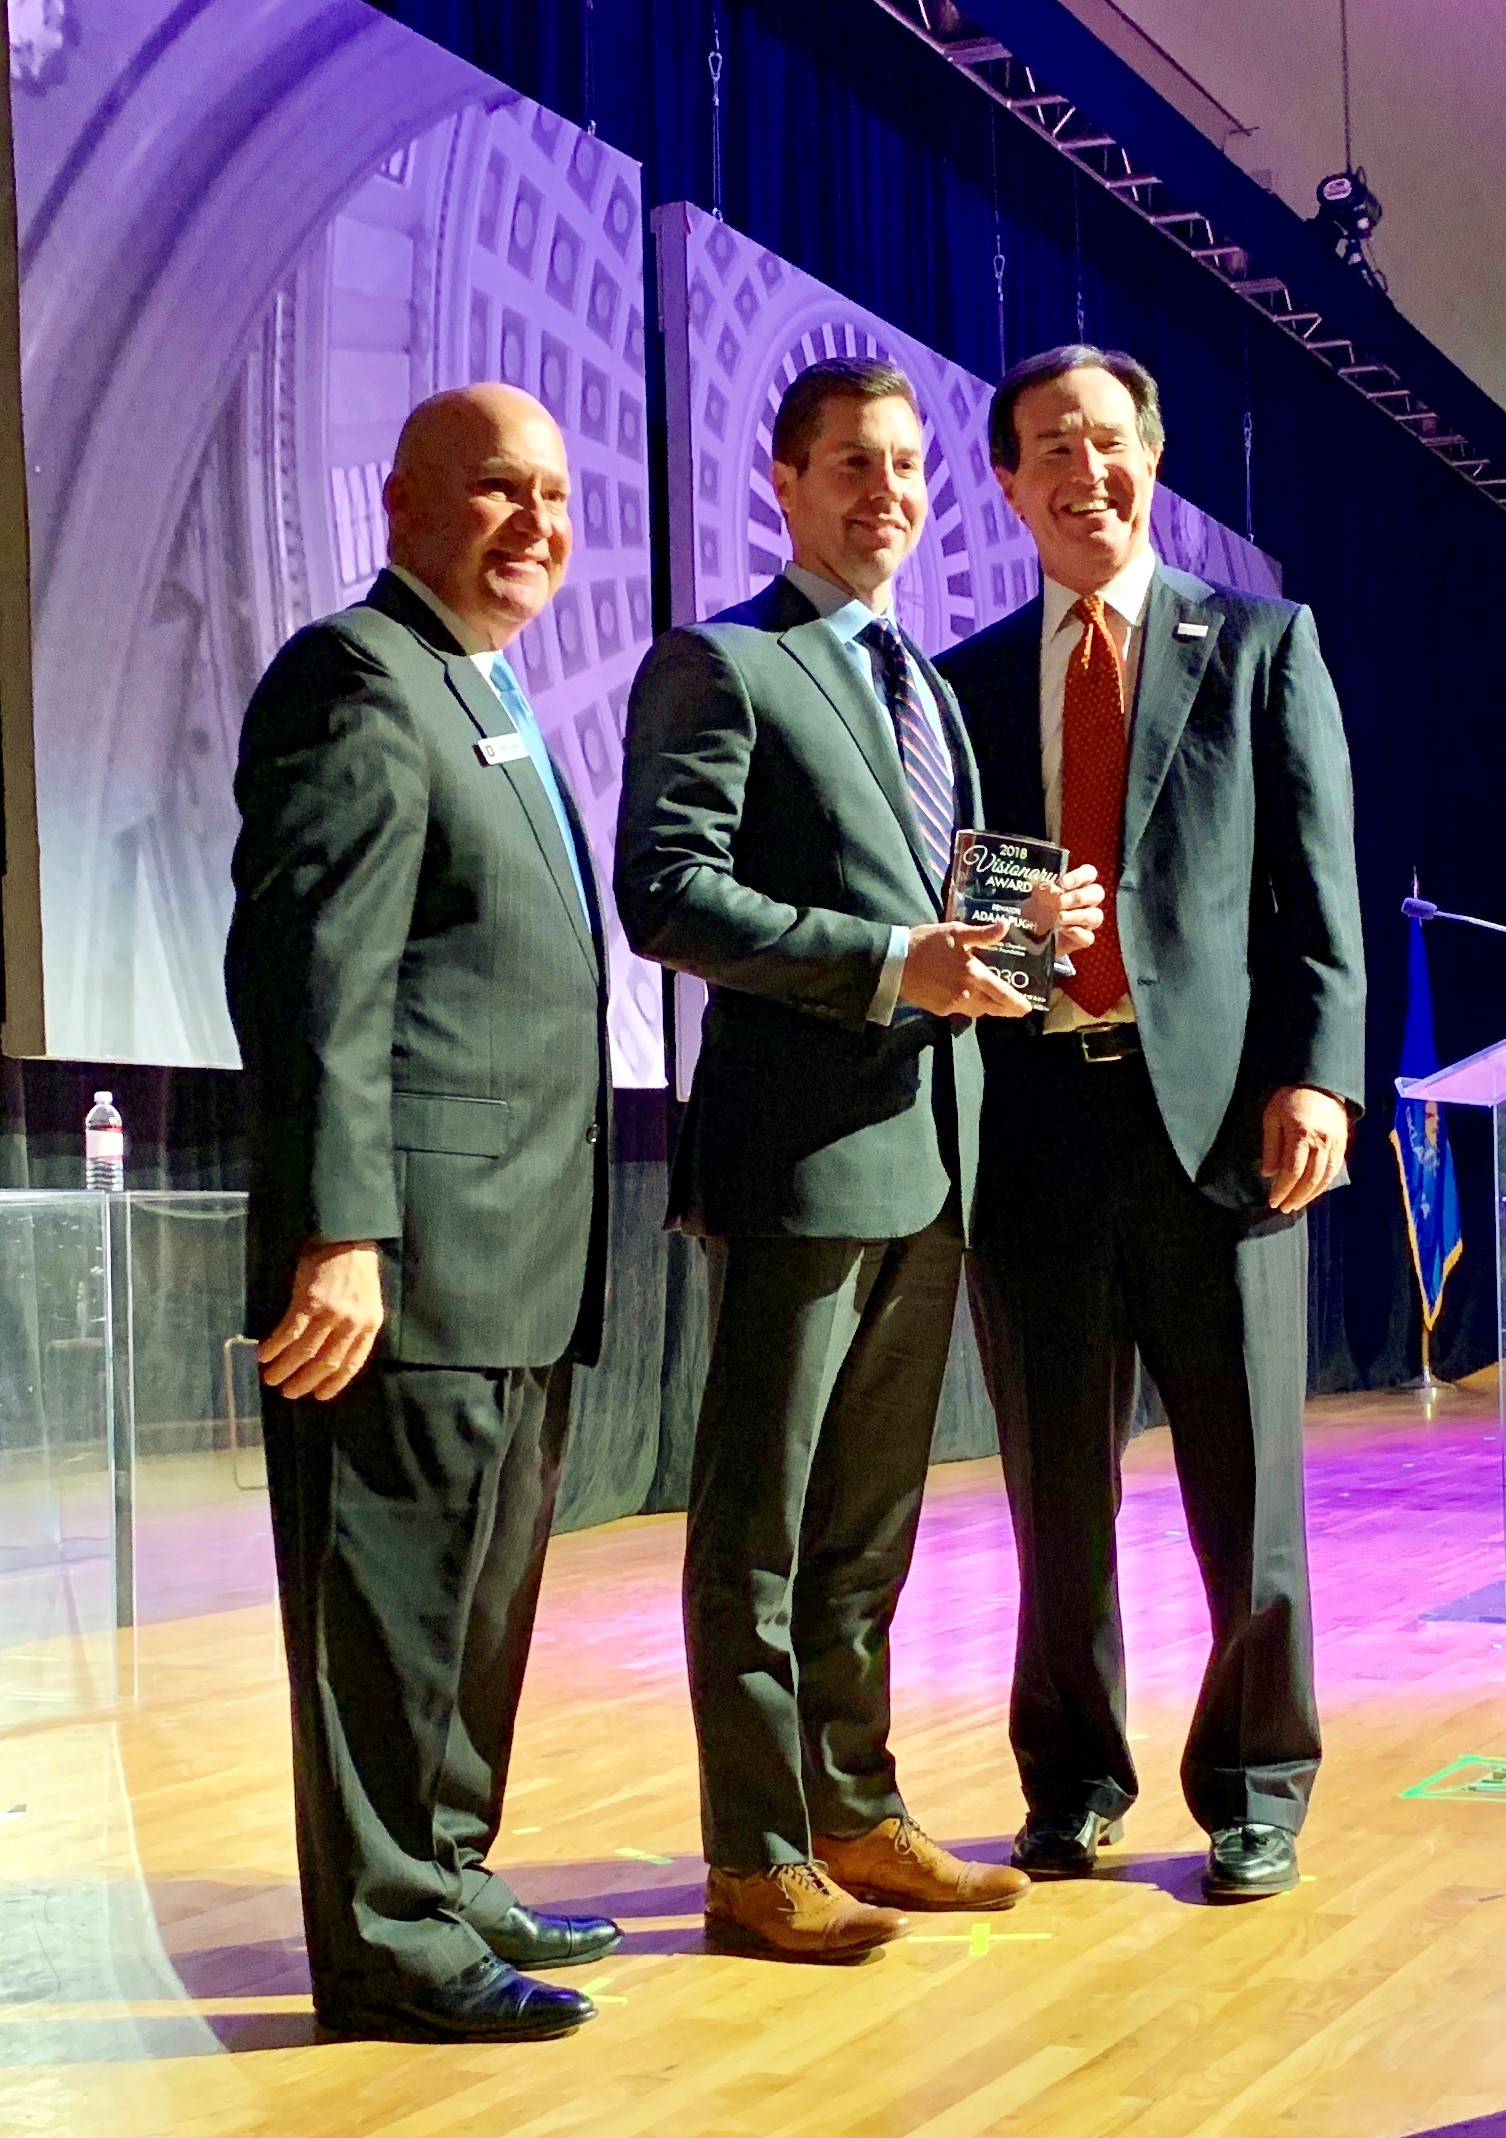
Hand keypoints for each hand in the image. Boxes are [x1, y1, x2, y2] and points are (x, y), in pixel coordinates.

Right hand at [258, 1241, 383, 1400]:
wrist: (346, 1237)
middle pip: (326, 1364)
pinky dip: (274, 1348)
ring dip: (284, 1369)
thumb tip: (335, 1356)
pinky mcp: (309, 1301)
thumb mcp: (367, 1302)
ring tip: (270, 1379)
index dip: (333, 1384)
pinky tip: (262, 1355)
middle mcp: (352, 1323)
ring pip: (304, 1353)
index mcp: (369, 1325)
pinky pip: (289, 1333)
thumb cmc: (355, 1270)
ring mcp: (331, 1313)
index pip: (351, 1364)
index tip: (318, 1396)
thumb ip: (355, 1328)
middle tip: (287, 1393)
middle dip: (304, 1382)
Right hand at [899, 921, 1030, 1018]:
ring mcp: (952, 1004)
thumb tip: (1005, 926)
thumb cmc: (926, 943)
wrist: (894, 962)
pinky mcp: (939, 1009)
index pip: (1002, 993)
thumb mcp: (956, 932)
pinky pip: (960, 1010)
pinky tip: (968, 998)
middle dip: (1006, 1009)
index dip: (1016, 1002)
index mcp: (974, 974)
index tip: (1027, 1008)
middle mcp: (966, 994)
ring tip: (995, 1003)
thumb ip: (982, 934)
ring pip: (977, 1011)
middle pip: (992, 1007)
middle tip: (1016, 1009)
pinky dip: (969, 1006)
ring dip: (988, 1008)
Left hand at [1020, 863, 1104, 955]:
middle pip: (1097, 893)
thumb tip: (1051, 888)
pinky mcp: (1082, 939)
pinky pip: (1088, 937)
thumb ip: (1043, 890)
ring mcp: (1086, 922)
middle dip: (1078, 897)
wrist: (1028, 935)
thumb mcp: (1036, 897)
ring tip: (1059, 918)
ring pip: (1095, 916)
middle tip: (1060, 902)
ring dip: (1077, 916)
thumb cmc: (1036, 909)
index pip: (1089, 873)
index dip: (1080, 877)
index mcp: (1077, 886)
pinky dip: (1077, 933)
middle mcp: (1086, 902)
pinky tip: (1063, 931)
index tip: (1062, 883)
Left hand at [1259, 1087, 1349, 1213]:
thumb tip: (1268, 1174)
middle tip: (1284, 1208)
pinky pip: (1335, 1170)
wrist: (1320, 1081)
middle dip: (1296, 1197)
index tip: (1273, 1200)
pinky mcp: (1343, 1144)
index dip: (1282, 1189)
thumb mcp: (1273, 1117)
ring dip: (1310, 1195)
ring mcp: (1335, 1144)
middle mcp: (1322, 1142)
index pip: (1292, 1171)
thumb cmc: (1290, 1097)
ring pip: (1325, 1178)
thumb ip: (1271, 1147)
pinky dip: (1324, 1184)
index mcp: (1302, 1134)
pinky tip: (1314, 1192)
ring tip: (1297, 1204)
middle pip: (1310, 1179)